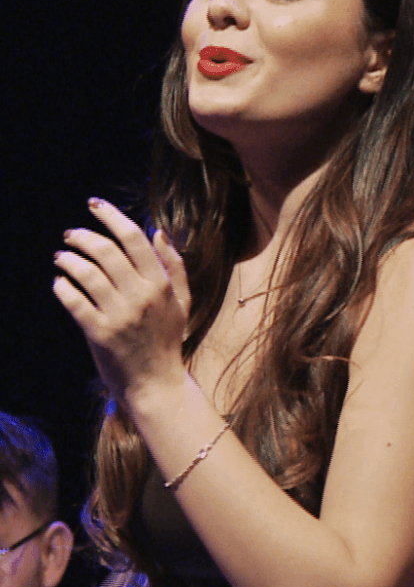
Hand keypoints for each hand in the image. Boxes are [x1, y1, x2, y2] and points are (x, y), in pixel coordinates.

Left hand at [53, 198, 190, 409]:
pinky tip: (59, 282)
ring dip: (68, 259)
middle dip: (84, 236)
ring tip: (61, 257)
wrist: (156, 381)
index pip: (134, 240)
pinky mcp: (99, 332)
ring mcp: (119, 314)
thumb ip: (174, 266)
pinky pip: (73, 301)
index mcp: (161, 285)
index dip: (112, 217)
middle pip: (107, 252)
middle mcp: (141, 296)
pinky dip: (62, 287)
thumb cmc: (167, 340)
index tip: (95, 205)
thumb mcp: (182, 302)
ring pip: (87, 273)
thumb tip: (160, 232)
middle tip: (71, 235)